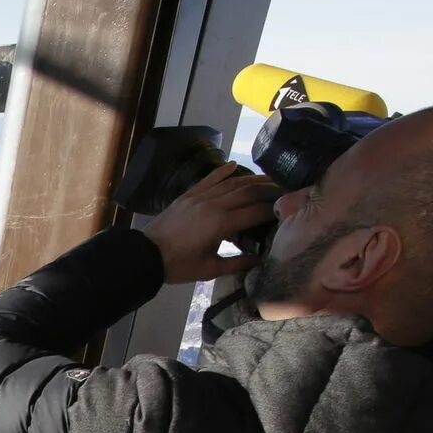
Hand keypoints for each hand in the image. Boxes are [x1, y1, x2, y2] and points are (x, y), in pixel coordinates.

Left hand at [139, 161, 278, 283]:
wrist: (145, 255)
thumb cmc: (178, 265)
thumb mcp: (209, 269)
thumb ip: (237, 264)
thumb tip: (260, 260)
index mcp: (222, 223)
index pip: (256, 211)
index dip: (273, 209)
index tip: (286, 208)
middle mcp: (214, 204)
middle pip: (248, 191)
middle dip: (268, 189)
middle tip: (284, 189)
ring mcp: (200, 197)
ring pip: (231, 182)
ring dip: (251, 179)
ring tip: (267, 179)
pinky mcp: (188, 195)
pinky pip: (209, 178)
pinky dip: (223, 171)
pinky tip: (234, 164)